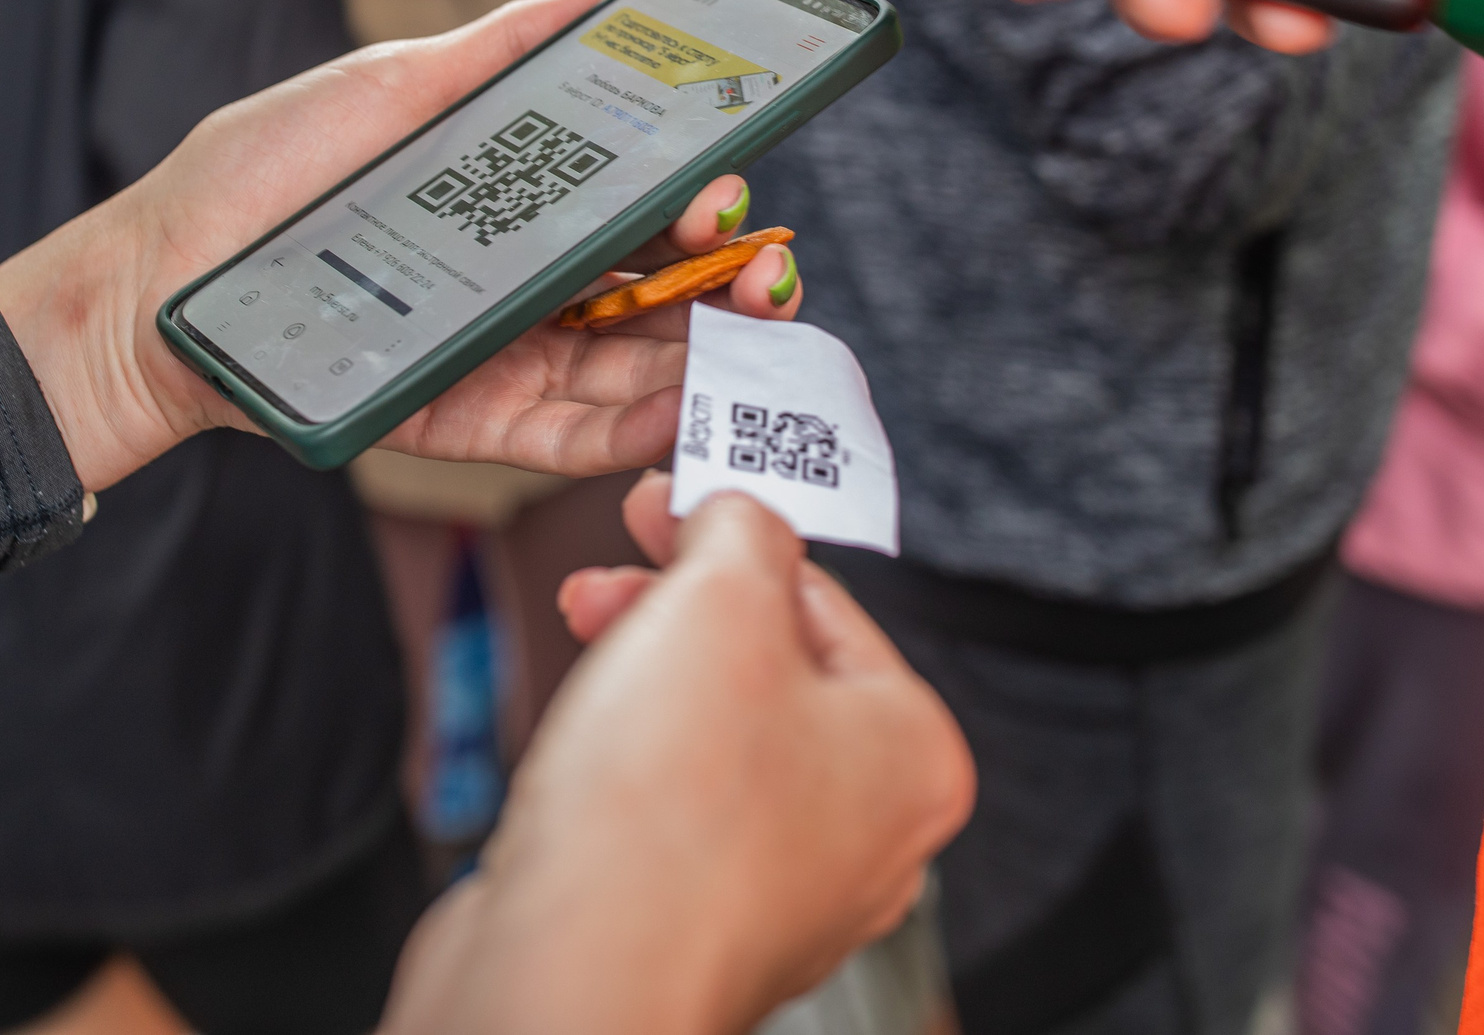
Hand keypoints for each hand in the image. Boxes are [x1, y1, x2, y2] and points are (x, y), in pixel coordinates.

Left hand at [0, 0, 802, 492]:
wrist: (152, 284)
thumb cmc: (254, 179)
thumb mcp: (388, 86)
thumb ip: (502, 51)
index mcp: (515, 203)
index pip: (638, 206)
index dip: (702, 198)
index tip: (735, 183)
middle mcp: (522, 282)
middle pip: (654, 290)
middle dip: (727, 280)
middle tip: (763, 267)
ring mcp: (499, 354)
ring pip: (629, 368)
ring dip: (702, 356)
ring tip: (752, 334)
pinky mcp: (462, 420)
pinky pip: (563, 434)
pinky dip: (631, 429)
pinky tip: (680, 405)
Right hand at [382, 481, 974, 1034]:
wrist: (569, 975)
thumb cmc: (664, 821)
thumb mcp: (716, 600)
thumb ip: (740, 531)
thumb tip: (740, 515)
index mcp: (914, 756)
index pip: (827, 603)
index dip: (731, 540)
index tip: (669, 509)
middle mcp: (869, 836)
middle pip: (772, 671)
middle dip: (676, 608)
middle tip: (616, 572)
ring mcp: (787, 891)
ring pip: (718, 739)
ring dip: (645, 674)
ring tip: (585, 641)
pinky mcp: (702, 924)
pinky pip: (672, 811)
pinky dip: (627, 762)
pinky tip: (582, 744)